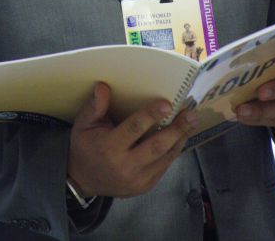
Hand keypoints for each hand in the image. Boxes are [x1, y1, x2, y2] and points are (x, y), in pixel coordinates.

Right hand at [67, 82, 198, 198]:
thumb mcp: (83, 124)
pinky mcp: (145, 186)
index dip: (151, 116)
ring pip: (164, 158)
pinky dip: (174, 151)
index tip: (166, 104)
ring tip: (191, 123)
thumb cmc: (85, 147)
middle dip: (176, 129)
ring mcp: (137, 180)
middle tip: (190, 114)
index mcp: (109, 148)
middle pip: (156, 146)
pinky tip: (181, 137)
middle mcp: (125, 166)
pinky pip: (164, 166)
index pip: (134, 129)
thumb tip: (103, 87)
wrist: (83, 180)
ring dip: (180, 139)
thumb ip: (94, 106)